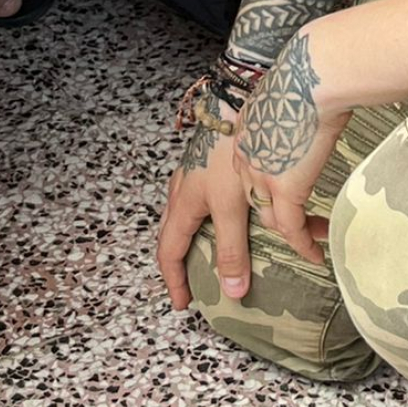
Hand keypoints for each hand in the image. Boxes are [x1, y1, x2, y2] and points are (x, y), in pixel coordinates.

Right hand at [156, 102, 254, 311]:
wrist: (236, 102)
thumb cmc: (228, 152)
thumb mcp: (231, 207)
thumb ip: (232, 248)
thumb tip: (232, 291)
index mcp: (182, 205)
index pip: (169, 253)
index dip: (175, 281)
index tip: (184, 303)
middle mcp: (183, 190)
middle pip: (174, 235)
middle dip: (184, 263)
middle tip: (198, 284)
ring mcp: (196, 174)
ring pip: (192, 216)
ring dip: (200, 239)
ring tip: (220, 254)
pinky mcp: (212, 162)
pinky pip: (207, 199)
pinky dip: (216, 218)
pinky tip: (238, 216)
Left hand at [233, 29, 350, 266]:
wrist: (314, 76)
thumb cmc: (309, 76)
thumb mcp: (287, 97)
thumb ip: (288, 115)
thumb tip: (310, 115)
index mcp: (242, 134)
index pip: (245, 173)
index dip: (257, 190)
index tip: (274, 199)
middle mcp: (244, 157)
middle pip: (251, 201)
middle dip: (268, 220)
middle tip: (287, 232)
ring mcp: (262, 175)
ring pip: (271, 218)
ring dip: (293, 234)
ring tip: (310, 243)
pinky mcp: (284, 188)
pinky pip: (292, 228)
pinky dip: (303, 244)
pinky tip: (314, 253)